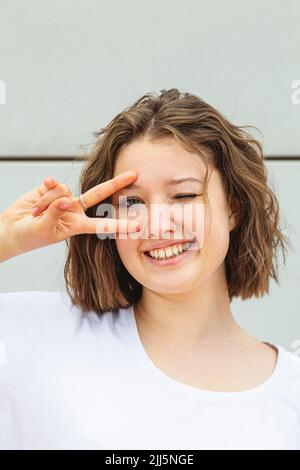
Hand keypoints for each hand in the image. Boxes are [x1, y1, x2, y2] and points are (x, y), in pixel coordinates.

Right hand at [0, 171, 140, 260]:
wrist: (11, 229)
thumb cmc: (29, 236)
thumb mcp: (44, 230)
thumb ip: (55, 214)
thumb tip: (66, 199)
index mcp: (77, 225)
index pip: (103, 225)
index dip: (120, 226)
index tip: (138, 226)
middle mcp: (75, 210)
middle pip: (98, 194)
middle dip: (116, 184)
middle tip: (134, 175)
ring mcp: (64, 198)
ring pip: (63, 191)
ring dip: (47, 202)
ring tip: (36, 214)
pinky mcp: (51, 188)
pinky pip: (52, 184)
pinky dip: (42, 193)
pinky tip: (35, 202)